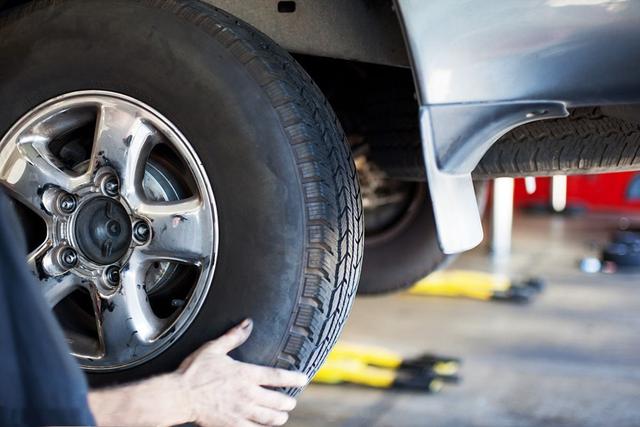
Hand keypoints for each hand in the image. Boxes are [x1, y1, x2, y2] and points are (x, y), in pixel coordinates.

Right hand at [177, 319, 307, 426]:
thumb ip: (233, 337)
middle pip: (278, 400)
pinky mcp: (232, 425)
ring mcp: (241, 411)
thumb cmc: (194, 372)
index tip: (304, 378)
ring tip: (282, 415)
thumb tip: (247, 323)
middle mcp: (247, 394)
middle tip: (291, 401)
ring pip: (269, 418)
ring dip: (279, 417)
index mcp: (245, 374)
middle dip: (288, 401)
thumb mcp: (214, 349)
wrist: (179, 396)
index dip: (293, 377)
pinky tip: (264, 426)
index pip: (276, 376)